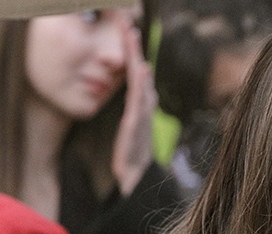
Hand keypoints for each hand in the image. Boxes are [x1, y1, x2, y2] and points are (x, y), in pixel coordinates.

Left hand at [111, 22, 155, 197]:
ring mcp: (142, 111)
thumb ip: (136, 99)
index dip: (130, 49)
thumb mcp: (132, 118)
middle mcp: (145, 101)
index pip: (134, 69)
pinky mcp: (137, 123)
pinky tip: (141, 69)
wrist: (136, 172)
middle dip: (133, 46)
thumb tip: (141, 78)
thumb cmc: (133, 146)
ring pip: (139, 79)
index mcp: (140, 99)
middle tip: (128, 23)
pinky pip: (139, 99)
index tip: (126, 27)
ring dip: (136, 57)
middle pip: (138, 68)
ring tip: (133, 38)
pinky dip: (141, 83)